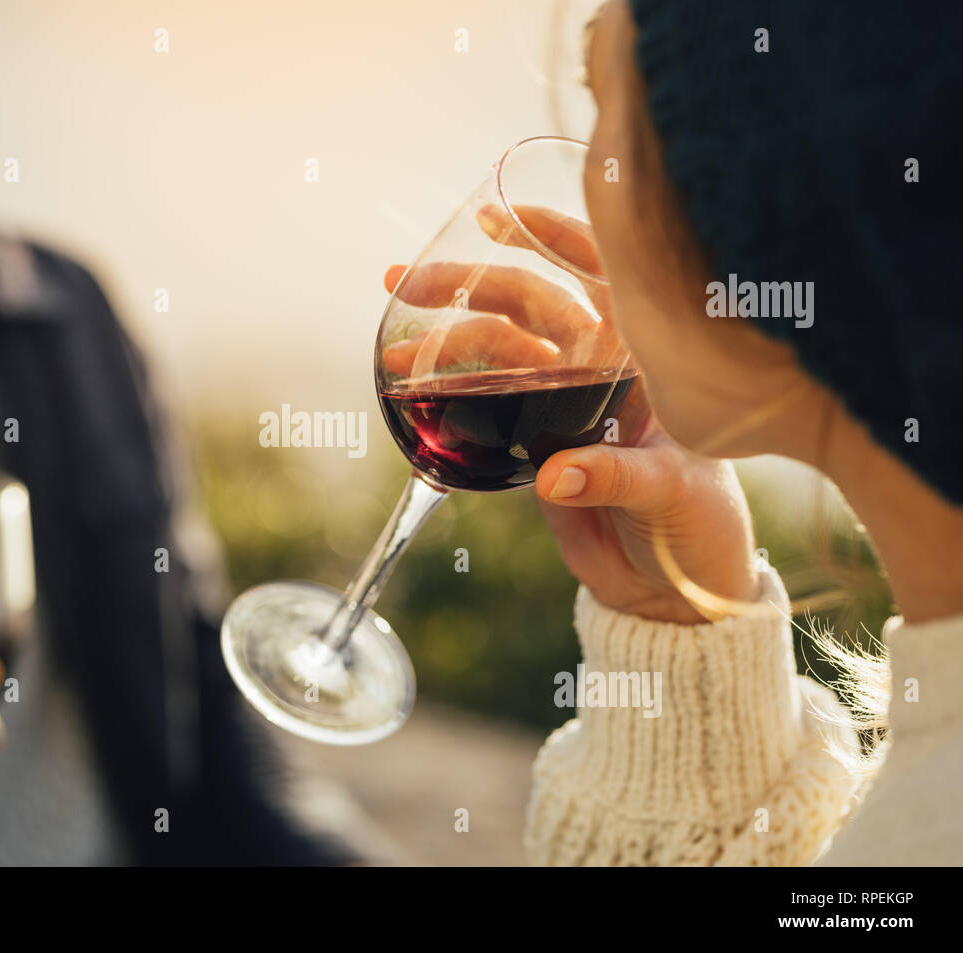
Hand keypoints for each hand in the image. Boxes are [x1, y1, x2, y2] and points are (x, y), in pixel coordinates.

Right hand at [383, 205, 759, 623]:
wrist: (672, 588)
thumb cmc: (701, 523)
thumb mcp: (672, 491)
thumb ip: (616, 476)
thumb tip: (551, 474)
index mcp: (644, 357)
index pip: (598, 273)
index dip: (549, 236)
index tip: (493, 218)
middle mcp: (598, 368)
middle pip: (525, 305)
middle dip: (465, 288)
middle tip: (409, 285)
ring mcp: (561, 404)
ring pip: (495, 353)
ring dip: (444, 346)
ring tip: (395, 353)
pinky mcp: (531, 445)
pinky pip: (481, 407)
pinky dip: (446, 396)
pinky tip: (411, 387)